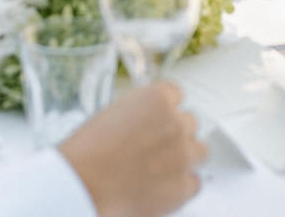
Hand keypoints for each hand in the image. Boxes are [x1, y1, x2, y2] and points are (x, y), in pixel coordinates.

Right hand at [57, 81, 206, 216]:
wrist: (85, 184)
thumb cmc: (87, 153)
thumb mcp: (112, 116)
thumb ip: (137, 114)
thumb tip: (144, 124)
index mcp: (157, 99)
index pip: (177, 94)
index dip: (167, 109)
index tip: (160, 119)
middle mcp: (176, 122)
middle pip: (190, 123)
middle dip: (175, 135)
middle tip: (156, 149)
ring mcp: (183, 154)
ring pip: (200, 151)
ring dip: (185, 158)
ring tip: (162, 170)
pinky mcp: (184, 186)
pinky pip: (195, 183)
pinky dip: (181, 188)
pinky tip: (162, 190)